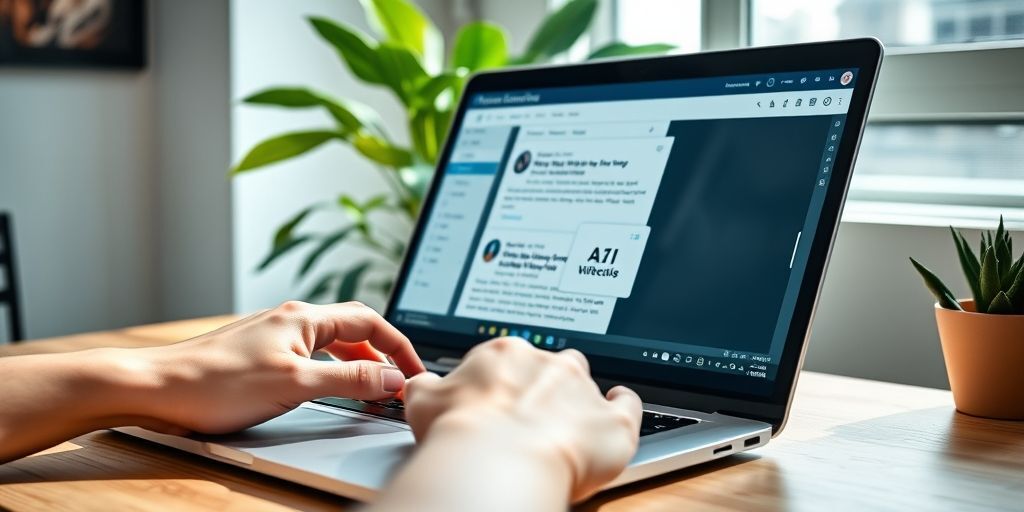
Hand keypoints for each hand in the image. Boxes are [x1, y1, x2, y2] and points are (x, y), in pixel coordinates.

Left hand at [124, 301, 425, 434]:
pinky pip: (310, 354)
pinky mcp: (259, 353)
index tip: (415, 370)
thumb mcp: (295, 385)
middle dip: (382, 352)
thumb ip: (350, 379)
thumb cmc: (216, 383)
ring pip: (330, 342)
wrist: (157, 388)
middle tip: (398, 380)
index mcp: (304, 318)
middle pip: (352, 328)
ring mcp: (273, 335)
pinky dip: (331, 368)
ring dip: (357, 360)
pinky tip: (328, 386)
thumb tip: (392, 378)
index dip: (399, 345)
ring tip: (371, 387)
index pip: (370, 320)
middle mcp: (290, 319)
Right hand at [400, 337, 641, 504]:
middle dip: (546, 388)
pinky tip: (617, 411)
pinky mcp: (612, 421)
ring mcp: (583, 390)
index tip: (504, 402)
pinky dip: (624, 407)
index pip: (512, 360)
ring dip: (581, 400)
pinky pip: (628, 404)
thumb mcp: (422, 400)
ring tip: (569, 425)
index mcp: (505, 354)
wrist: (496, 461)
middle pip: (554, 367)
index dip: (508, 384)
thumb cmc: (460, 433)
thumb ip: (426, 385)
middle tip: (531, 418)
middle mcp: (548, 364)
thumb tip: (422, 382)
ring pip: (589, 384)